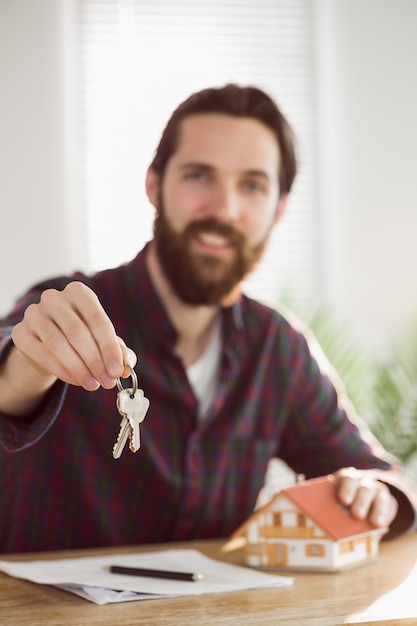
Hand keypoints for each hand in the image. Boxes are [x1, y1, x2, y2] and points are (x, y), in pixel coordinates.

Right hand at [12, 281, 136, 391]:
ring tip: (93, 385)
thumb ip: (117, 350)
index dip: (109, 347)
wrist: (47, 341)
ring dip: (79, 368)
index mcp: (79, 292)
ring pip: (58, 344)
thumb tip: (128, 367)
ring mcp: (34, 313)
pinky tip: (76, 381)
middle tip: (107, 382)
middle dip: (95, 361)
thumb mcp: (101, 339)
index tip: (118, 370)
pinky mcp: (21, 333)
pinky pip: (42, 354)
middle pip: (77, 332)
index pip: (98, 320)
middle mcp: (54, 298)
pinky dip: (61, 371)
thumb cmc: (81, 335)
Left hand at [334, 467, 397, 528]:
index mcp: (347, 479)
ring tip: (374, 523)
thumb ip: (332, 509)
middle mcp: (364, 481)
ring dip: (378, 510)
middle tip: (357, 515)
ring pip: (380, 497)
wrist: (357, 507)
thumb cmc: (339, 506)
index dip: (346, 489)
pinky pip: (391, 506)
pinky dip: (386, 516)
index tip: (344, 501)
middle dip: (361, 502)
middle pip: (365, 488)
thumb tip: (328, 521)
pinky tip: (382, 525)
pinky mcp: (389, 501)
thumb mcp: (334, 504)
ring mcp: (378, 490)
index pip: (348, 479)